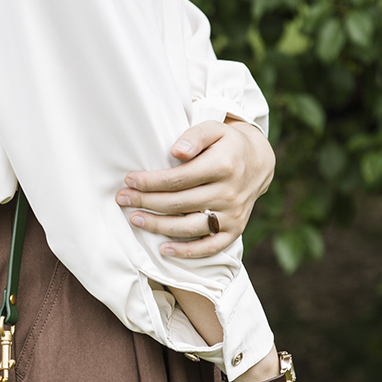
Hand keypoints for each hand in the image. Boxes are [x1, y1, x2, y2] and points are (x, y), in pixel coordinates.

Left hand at [116, 119, 274, 258]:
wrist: (258, 163)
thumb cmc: (226, 145)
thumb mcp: (214, 130)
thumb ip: (194, 136)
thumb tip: (176, 151)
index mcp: (224, 166)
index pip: (178, 179)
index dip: (150, 182)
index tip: (130, 180)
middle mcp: (229, 193)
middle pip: (179, 203)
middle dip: (146, 202)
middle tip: (123, 199)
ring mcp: (232, 215)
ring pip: (189, 227)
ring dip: (158, 226)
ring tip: (136, 220)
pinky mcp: (234, 231)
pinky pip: (209, 247)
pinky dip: (187, 252)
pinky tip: (163, 249)